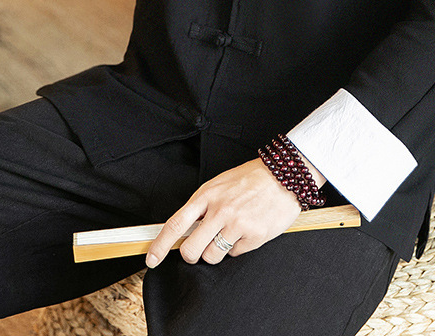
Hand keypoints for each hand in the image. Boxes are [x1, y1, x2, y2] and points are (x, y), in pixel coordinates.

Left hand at [145, 158, 304, 267]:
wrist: (283, 175)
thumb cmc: (250, 179)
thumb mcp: (219, 184)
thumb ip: (202, 205)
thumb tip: (185, 229)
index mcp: (207, 195)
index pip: (176, 224)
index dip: (160, 245)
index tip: (151, 259)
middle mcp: (220, 210)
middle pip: (191, 249)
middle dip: (192, 255)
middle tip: (200, 249)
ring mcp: (237, 224)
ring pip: (213, 256)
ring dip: (218, 251)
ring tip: (230, 233)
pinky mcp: (254, 236)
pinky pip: (236, 254)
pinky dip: (239, 246)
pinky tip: (247, 230)